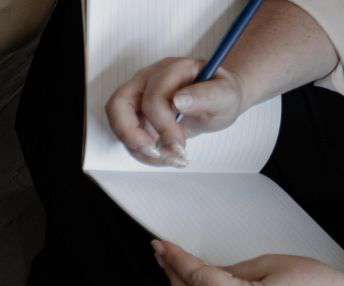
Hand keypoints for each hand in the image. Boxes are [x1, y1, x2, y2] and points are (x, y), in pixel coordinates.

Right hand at [106, 58, 245, 165]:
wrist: (218, 101)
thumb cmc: (221, 95)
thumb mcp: (225, 96)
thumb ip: (206, 96)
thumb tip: (178, 100)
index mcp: (172, 69)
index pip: (153, 98)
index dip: (163, 126)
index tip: (180, 146)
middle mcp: (148, 78)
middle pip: (119, 105)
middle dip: (133, 136)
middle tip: (157, 154)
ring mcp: (138, 94)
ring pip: (117, 121)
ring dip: (136, 147)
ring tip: (164, 158)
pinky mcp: (134, 113)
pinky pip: (125, 134)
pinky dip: (140, 151)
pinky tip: (162, 156)